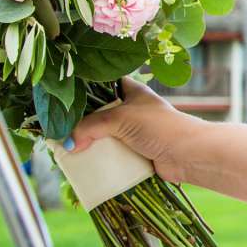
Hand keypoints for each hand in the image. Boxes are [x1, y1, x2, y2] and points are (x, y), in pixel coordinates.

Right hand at [69, 78, 206, 184]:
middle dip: (80, 122)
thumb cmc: (160, 127)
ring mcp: (133, 132)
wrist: (189, 155)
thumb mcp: (120, 119)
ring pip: (104, 135)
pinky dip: (99, 159)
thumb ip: (90, 126)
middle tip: (58, 128)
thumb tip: (68, 143)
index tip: (60, 99)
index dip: (81, 91)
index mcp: (131, 91)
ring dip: (88, 143)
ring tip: (65, 148)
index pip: (100, 84)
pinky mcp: (135, 152)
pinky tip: (81, 163)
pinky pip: (111, 154)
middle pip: (98, 113)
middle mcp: (131, 109)